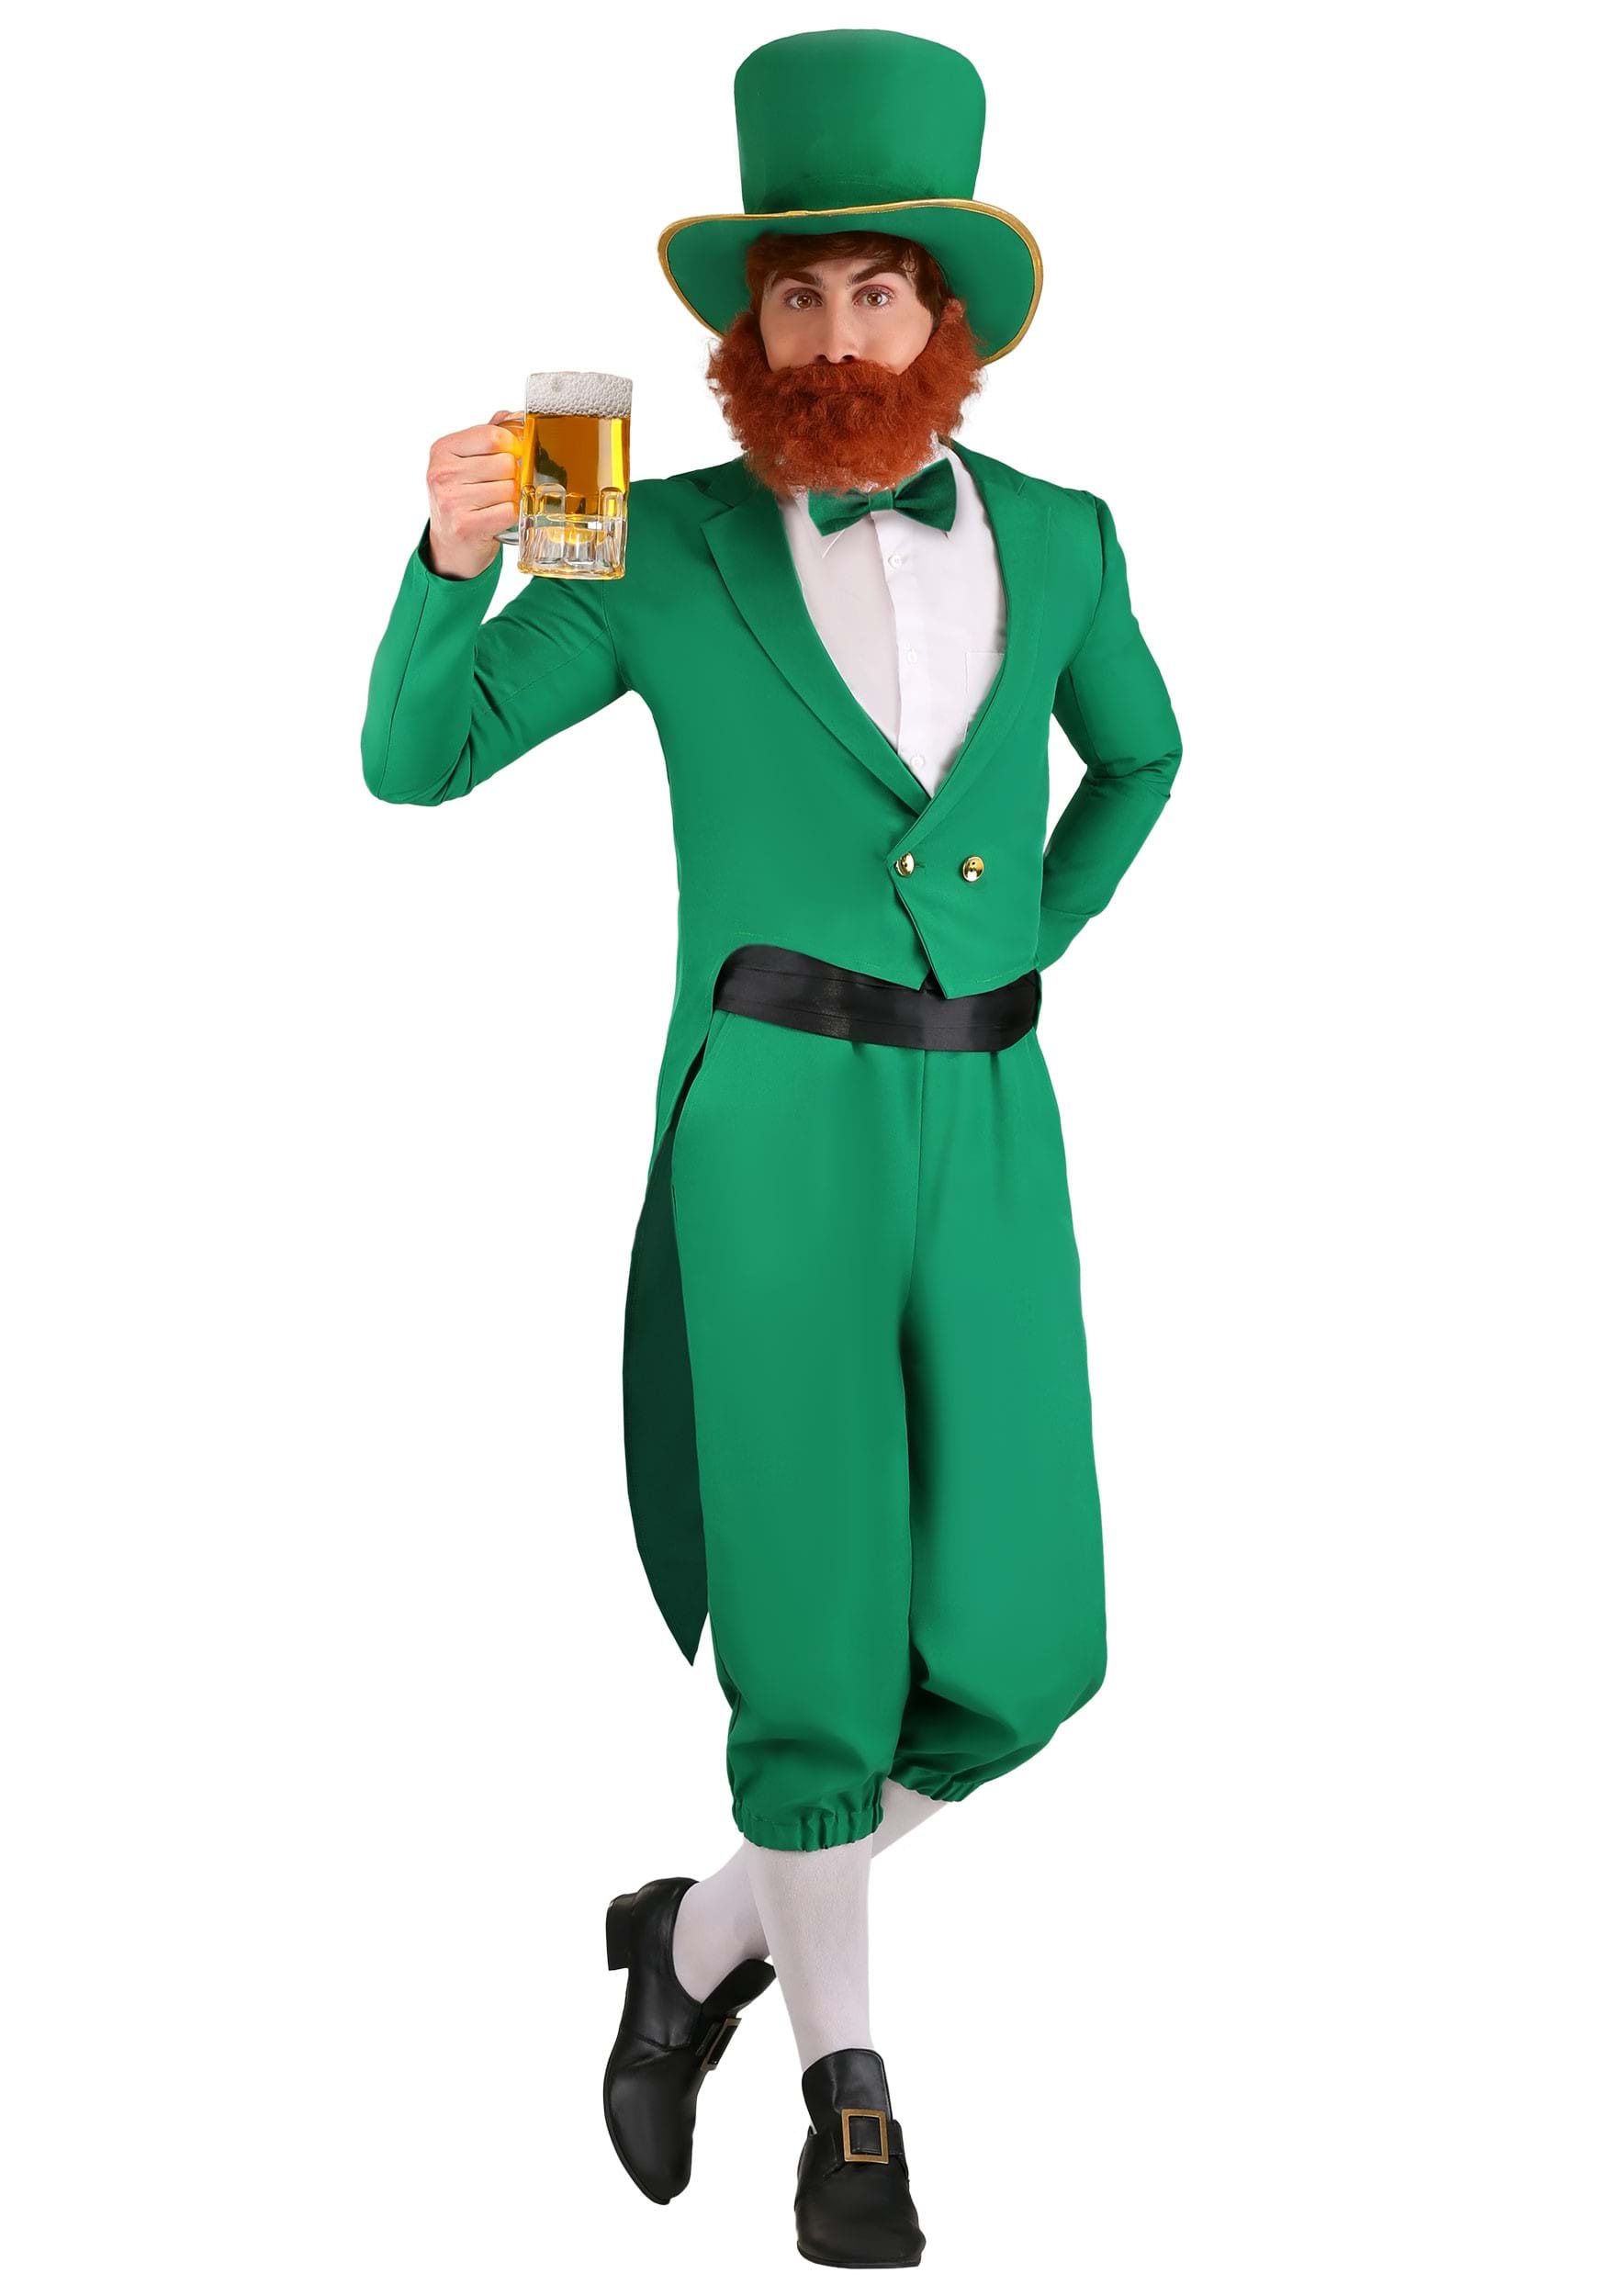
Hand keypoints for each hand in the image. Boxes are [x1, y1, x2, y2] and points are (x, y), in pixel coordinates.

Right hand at [424, 410, 522, 578]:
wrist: (450, 546)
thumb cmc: (463, 500)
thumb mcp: (467, 462)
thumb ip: (489, 436)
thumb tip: (517, 416)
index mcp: (443, 450)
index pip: (493, 436)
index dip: (512, 445)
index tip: (512, 454)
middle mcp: (443, 473)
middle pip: (505, 462)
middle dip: (511, 475)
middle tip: (499, 487)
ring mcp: (452, 500)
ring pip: (510, 487)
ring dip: (511, 497)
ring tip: (495, 503)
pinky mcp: (466, 525)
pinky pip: (509, 510)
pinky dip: (511, 515)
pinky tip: (498, 517)